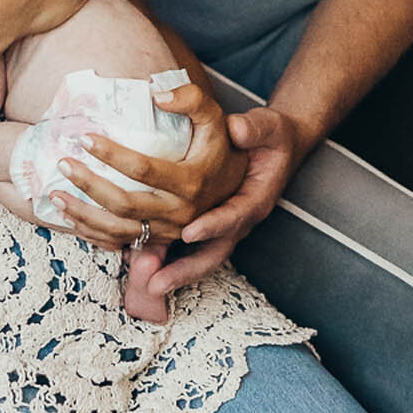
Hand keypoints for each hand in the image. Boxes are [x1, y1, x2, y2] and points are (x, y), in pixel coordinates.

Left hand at [50, 77, 243, 252]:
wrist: (239, 185)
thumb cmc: (219, 144)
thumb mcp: (214, 117)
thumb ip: (191, 99)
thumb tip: (157, 95)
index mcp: (192, 181)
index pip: (144, 170)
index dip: (112, 154)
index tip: (85, 137)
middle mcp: (181, 213)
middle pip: (125, 203)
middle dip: (89, 184)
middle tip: (64, 163)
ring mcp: (168, 231)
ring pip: (119, 230)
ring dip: (84, 215)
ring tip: (56, 195)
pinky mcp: (159, 240)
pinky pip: (121, 244)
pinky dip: (93, 234)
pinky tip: (70, 219)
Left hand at [142, 107, 306, 294]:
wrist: (276, 149)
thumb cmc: (270, 138)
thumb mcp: (269, 126)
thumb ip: (253, 127)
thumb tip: (235, 127)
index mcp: (254, 199)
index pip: (234, 216)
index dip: (213, 225)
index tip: (189, 232)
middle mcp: (237, 221)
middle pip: (213, 253)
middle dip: (183, 269)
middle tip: (154, 282)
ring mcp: (223, 229)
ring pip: (198, 259)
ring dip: (171, 274)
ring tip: (143, 285)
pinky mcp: (210, 228)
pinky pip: (189, 252)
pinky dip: (166, 260)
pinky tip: (136, 261)